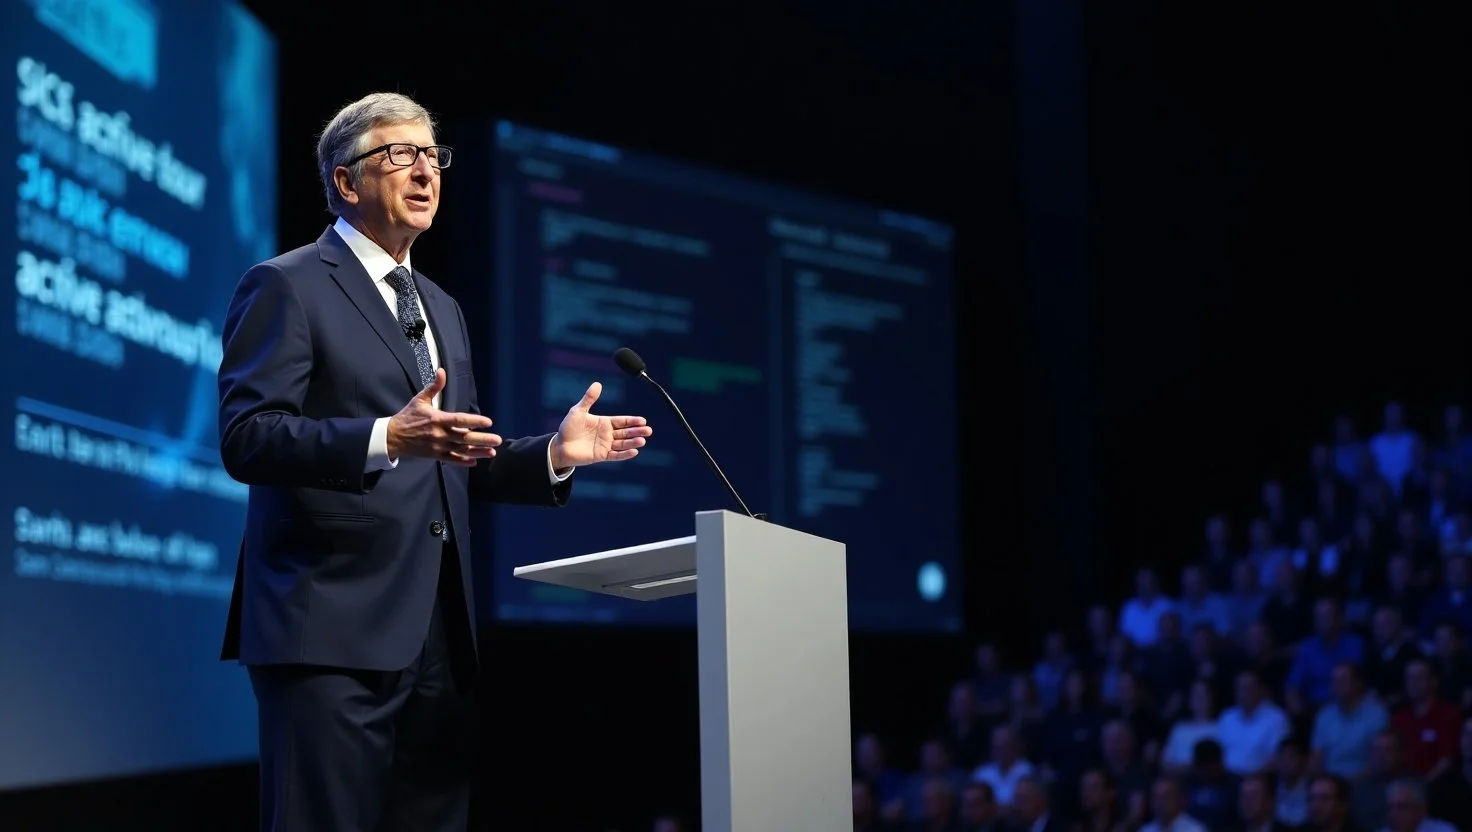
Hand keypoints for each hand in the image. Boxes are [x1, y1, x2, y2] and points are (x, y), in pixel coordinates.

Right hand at [386, 368, 501, 465]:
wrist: (393, 437)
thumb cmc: (407, 416)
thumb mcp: (420, 399)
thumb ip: (434, 387)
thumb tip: (442, 371)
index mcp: (437, 419)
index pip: (459, 421)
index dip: (474, 421)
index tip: (488, 422)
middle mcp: (440, 434)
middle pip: (464, 438)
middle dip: (482, 439)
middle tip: (498, 440)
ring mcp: (438, 446)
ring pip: (461, 451)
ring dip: (478, 452)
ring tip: (492, 452)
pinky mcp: (435, 455)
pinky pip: (451, 460)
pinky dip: (463, 462)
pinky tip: (475, 462)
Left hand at [549, 381, 651, 470]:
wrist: (559, 446)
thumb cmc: (568, 428)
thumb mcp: (578, 411)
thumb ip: (589, 399)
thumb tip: (597, 383)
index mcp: (604, 422)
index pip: (622, 421)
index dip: (632, 421)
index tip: (643, 420)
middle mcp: (607, 434)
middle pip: (626, 432)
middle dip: (637, 431)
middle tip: (648, 430)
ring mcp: (605, 445)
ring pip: (623, 444)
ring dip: (633, 442)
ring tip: (642, 441)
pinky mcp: (601, 455)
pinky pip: (615, 455)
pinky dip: (625, 454)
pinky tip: (634, 452)